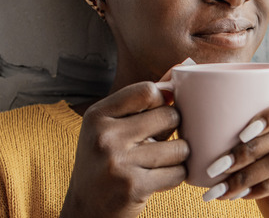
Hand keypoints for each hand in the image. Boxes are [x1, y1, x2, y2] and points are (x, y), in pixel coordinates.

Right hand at [59, 81, 188, 216]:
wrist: (85, 210)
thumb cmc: (104, 161)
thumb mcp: (110, 127)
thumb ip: (142, 100)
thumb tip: (183, 66)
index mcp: (97, 115)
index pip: (148, 90)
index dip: (162, 101)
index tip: (156, 115)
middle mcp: (105, 136)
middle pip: (169, 116)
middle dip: (173, 130)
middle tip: (159, 141)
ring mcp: (118, 162)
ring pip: (179, 147)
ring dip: (177, 156)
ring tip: (160, 161)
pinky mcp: (134, 187)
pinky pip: (177, 173)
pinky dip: (175, 176)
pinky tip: (159, 178)